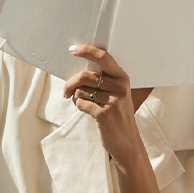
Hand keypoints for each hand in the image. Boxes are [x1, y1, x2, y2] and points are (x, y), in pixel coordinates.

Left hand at [64, 45, 143, 162]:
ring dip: (77, 98)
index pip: (104, 58)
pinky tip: (87, 111)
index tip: (73, 50)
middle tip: (66, 91)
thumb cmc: (117, 116)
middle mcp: (120, 87)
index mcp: (123, 78)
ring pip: (80, 91)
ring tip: (86, 105)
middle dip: (71, 83)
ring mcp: (113, 101)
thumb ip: (104, 81)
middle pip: (85, 75)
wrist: (127, 142)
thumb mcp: (117, 95)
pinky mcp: (103, 114)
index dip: (86, 51)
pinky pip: (80, 103)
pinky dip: (79, 106)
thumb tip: (77, 71)